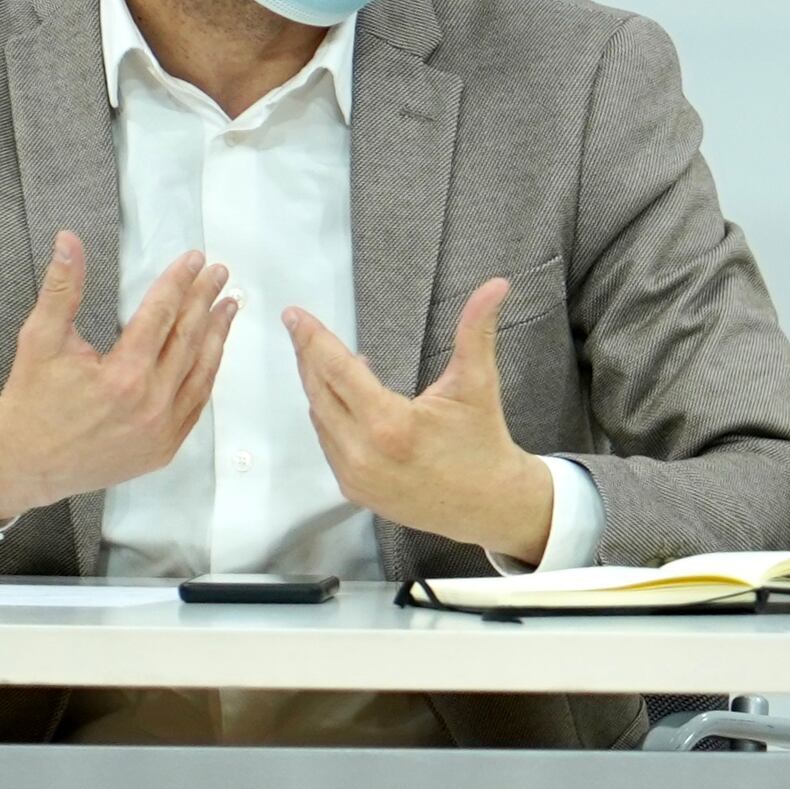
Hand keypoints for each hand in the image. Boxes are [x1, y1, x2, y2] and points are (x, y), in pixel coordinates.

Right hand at [0, 234, 231, 527]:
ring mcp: (161, 431)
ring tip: (228, 304)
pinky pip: (196, 403)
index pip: (161, 316)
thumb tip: (69, 240)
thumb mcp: (40, 340)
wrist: (22, 465)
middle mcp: (150, 405)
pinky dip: (207, 373)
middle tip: (219, 273)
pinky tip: (213, 350)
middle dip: (204, 300)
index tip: (195, 259)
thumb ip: (61, 288)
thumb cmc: (29, 400)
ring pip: (200, 372)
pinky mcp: (164, 449)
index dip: (179, 283)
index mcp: (122, 376)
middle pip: (187, 339)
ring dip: (216, 334)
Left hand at [284, 281, 552, 562]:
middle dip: (307, 357)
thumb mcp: (477, 383)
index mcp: (389, 423)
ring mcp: (354, 476)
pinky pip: (329, 445)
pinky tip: (342, 400)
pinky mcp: (353, 491)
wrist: (488, 504)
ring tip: (322, 358)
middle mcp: (362, 452)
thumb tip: (496, 284)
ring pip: (319, 420)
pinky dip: (329, 417)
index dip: (314, 339)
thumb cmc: (482, 440)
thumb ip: (476, 330)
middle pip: (319, 392)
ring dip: (317, 387)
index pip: (338, 370)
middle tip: (300, 328)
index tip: (294, 315)